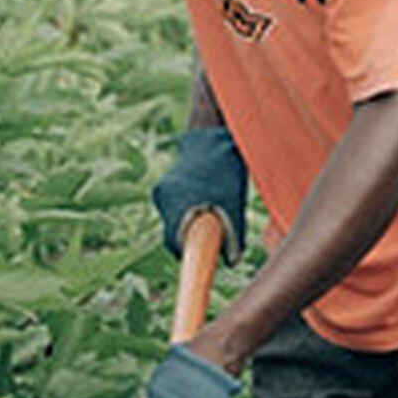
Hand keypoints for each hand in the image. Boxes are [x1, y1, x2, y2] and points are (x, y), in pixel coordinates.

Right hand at [152, 127, 246, 265]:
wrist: (213, 135)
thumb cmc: (227, 170)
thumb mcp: (235, 204)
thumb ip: (234, 236)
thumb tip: (231, 262)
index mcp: (179, 203)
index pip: (175, 242)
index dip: (187, 254)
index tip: (197, 260)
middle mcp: (165, 196)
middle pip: (172, 233)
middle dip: (190, 239)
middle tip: (211, 238)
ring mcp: (162, 190)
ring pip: (172, 220)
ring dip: (189, 223)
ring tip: (210, 214)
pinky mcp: (163, 185)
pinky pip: (173, 208)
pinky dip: (186, 211)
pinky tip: (204, 201)